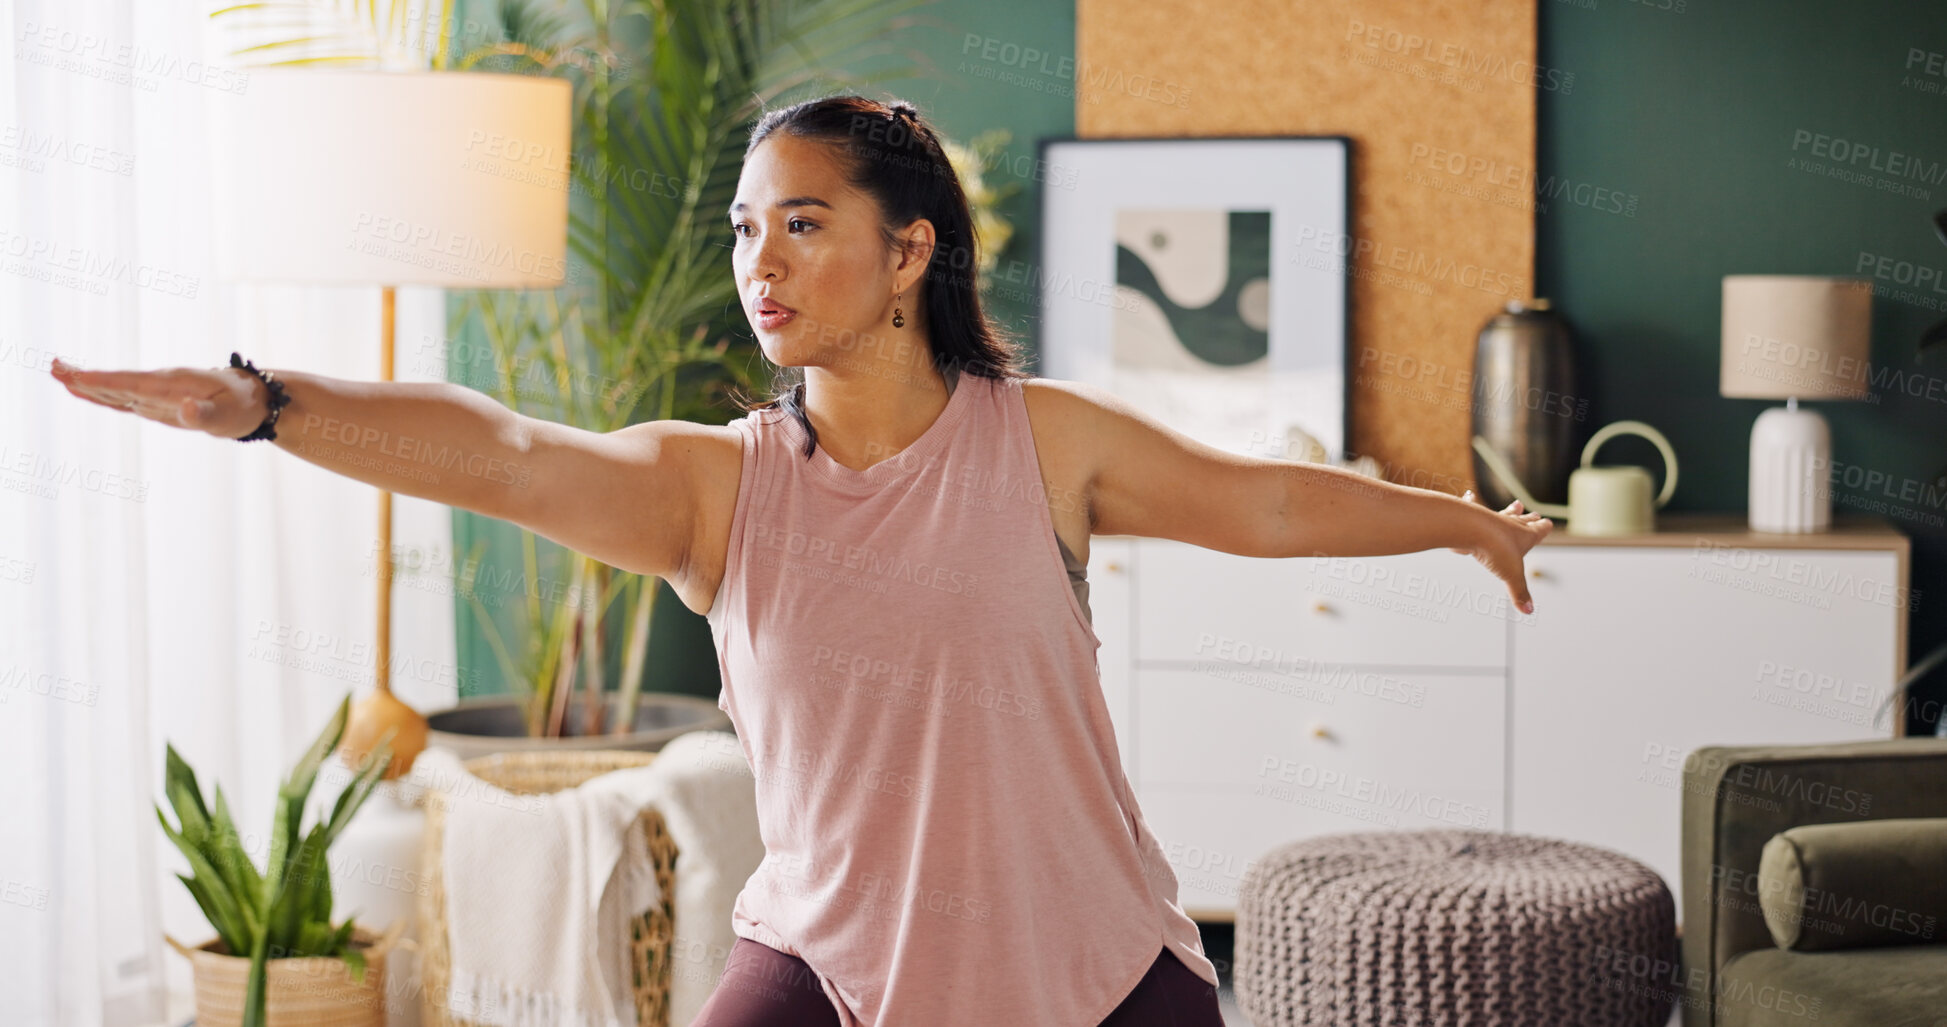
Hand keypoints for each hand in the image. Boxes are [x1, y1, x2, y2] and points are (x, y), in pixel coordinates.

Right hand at [49, 356, 267, 439]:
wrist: (255, 398)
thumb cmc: (243, 406)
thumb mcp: (229, 415)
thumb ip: (205, 414)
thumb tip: (184, 411)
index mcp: (174, 385)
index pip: (132, 384)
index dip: (104, 382)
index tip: (77, 376)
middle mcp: (162, 385)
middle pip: (118, 382)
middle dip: (86, 378)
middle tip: (52, 367)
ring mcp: (159, 392)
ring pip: (118, 389)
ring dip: (89, 383)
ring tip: (58, 372)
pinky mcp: (160, 401)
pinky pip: (127, 397)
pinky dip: (106, 393)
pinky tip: (88, 390)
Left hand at [1450, 488, 1551, 614]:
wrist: (1469, 528)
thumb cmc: (1495, 548)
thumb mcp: (1511, 575)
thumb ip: (1519, 593)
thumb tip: (1529, 611)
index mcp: (1525, 536)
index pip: (1540, 530)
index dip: (1543, 528)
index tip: (1547, 524)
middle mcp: (1510, 525)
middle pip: (1524, 521)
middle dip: (1530, 519)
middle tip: (1534, 514)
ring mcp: (1491, 519)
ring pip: (1503, 514)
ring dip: (1510, 511)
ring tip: (1516, 505)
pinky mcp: (1473, 518)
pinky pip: (1473, 507)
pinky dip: (1472, 501)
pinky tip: (1469, 495)